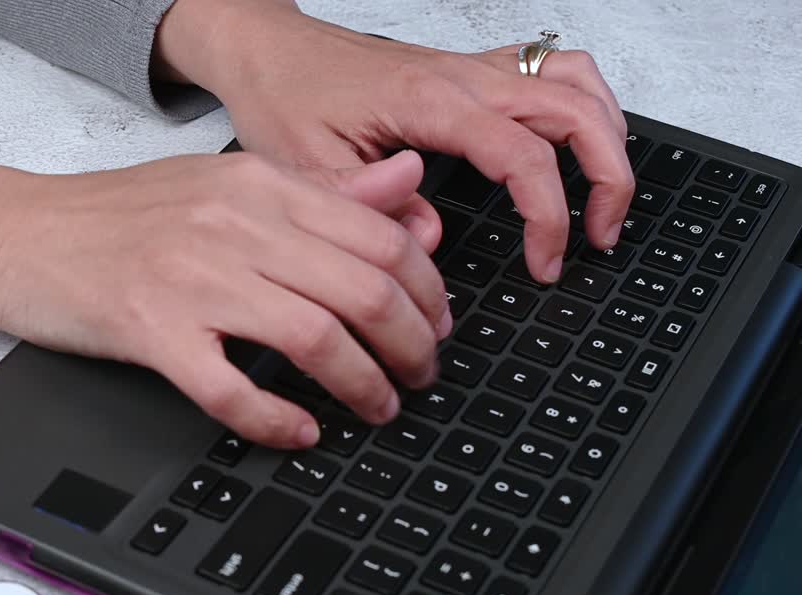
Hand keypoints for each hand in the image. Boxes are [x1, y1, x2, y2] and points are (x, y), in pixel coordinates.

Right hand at [0, 150, 448, 447]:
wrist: (17, 234)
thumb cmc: (117, 218)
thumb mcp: (224, 186)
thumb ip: (319, 193)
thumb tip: (407, 187)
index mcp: (258, 185)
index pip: (382, 236)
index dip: (428, 293)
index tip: (435, 326)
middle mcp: (232, 224)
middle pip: (364, 289)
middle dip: (413, 346)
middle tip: (420, 377)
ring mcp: (190, 277)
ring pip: (315, 337)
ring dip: (364, 386)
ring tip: (377, 408)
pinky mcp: (149, 329)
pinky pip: (232, 389)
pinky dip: (277, 421)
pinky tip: (297, 433)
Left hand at [156, 0, 634, 283]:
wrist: (268, 50)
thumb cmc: (284, 97)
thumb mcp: (307, 166)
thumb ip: (370, 205)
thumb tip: (429, 241)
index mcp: (429, 101)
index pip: (522, 154)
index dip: (549, 215)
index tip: (546, 262)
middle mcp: (463, 76)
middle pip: (576, 110)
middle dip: (608, 177)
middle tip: (600, 237)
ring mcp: (471, 67)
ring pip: (576, 82)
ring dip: (607, 136)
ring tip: (604, 197)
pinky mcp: (469, 69)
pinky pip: (552, 69)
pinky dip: (583, 105)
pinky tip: (575, 146)